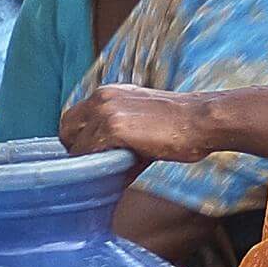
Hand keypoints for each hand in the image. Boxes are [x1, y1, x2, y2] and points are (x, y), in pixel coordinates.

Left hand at [60, 83, 215, 162]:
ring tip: (112, 172)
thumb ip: (118, 134)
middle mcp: (101, 98)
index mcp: (108, 93)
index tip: (93, 156)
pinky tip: (118, 173)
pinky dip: (98, 169)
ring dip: (90, 164)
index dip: (79, 140)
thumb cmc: (180, 125)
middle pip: (66, 129)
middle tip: (96, 167)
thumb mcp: (142, 120)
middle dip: (76, 151)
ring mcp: (105, 112)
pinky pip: (90, 155)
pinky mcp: (113, 128)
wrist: (201, 120)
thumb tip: (105, 164)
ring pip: (76, 146)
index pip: (74, 118)